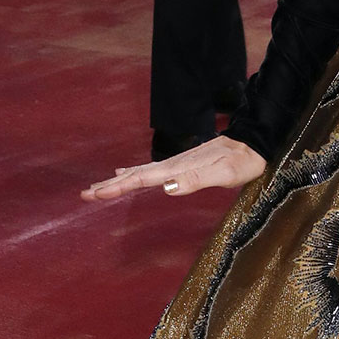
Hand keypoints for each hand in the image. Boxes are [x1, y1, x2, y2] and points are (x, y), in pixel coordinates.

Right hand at [83, 135, 265, 202]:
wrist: (253, 144)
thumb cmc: (243, 163)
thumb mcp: (223, 174)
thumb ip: (196, 180)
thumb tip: (166, 188)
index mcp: (177, 169)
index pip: (142, 179)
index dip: (117, 188)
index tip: (94, 194)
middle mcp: (173, 165)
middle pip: (135, 175)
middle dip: (109, 186)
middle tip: (85, 194)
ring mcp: (176, 163)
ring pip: (139, 172)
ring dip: (118, 181)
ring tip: (97, 187)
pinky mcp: (182, 164)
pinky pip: (149, 170)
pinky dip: (133, 172)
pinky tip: (126, 172)